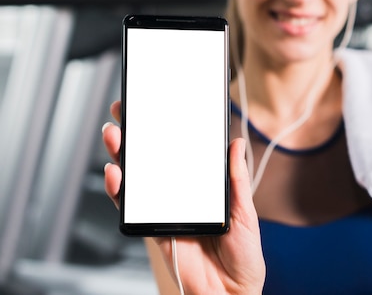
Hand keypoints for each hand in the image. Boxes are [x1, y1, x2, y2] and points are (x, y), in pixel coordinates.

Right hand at [102, 101, 264, 294]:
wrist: (231, 292)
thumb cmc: (242, 256)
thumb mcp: (244, 212)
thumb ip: (237, 180)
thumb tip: (235, 144)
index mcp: (203, 188)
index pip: (182, 153)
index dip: (168, 131)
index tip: (158, 106)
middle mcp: (180, 195)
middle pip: (153, 161)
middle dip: (137, 135)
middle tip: (125, 111)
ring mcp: (165, 210)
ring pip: (138, 179)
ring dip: (122, 156)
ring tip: (115, 134)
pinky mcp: (154, 229)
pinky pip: (132, 208)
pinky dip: (120, 191)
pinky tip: (116, 173)